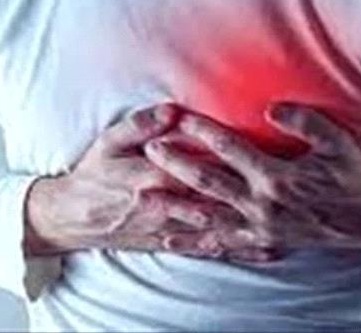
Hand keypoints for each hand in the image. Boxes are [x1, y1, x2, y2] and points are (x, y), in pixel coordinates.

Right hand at [23, 104, 276, 261]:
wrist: (73, 217)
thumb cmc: (93, 174)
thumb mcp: (108, 142)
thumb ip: (140, 125)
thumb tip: (171, 110)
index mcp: (151, 175)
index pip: (195, 165)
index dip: (225, 159)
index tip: (259, 151)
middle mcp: (165, 205)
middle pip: (213, 198)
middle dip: (248, 194)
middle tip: (286, 188)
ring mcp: (169, 228)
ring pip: (216, 226)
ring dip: (251, 225)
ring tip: (288, 222)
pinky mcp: (169, 243)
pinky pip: (207, 247)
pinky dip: (236, 250)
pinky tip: (263, 251)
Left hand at [143, 102, 360, 254]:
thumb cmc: (352, 175)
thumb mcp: (336, 142)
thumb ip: (304, 121)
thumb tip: (271, 108)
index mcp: (277, 176)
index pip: (230, 149)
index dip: (203, 131)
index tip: (179, 116)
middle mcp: (262, 205)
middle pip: (208, 182)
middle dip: (176, 165)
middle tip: (149, 151)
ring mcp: (259, 227)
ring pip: (207, 216)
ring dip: (173, 207)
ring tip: (143, 198)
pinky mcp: (261, 242)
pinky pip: (221, 244)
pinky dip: (194, 243)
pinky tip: (170, 240)